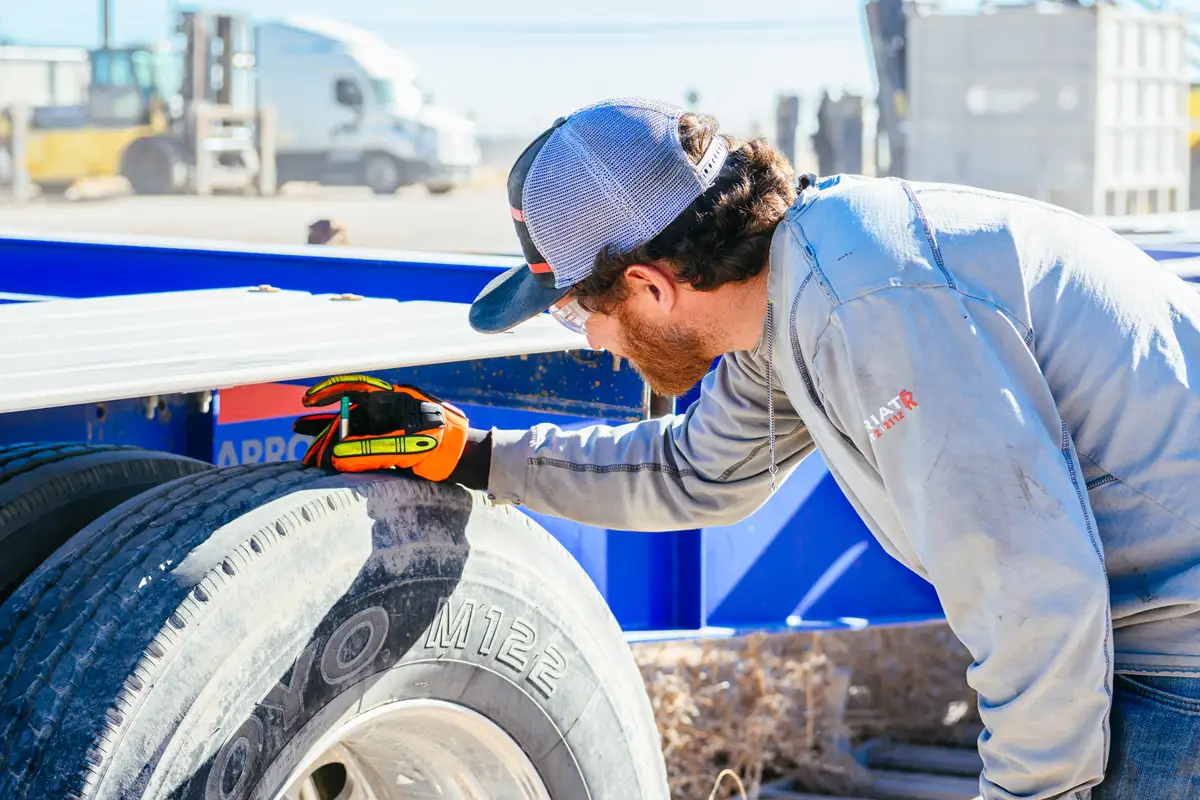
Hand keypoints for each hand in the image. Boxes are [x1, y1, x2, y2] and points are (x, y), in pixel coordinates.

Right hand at [292, 375, 468, 481]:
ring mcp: (389, 429)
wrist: (464, 457)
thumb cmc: (442, 442)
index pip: (355, 388)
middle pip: (349, 414)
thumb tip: (335, 458)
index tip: (307, 400)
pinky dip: (346, 455)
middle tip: (298, 430)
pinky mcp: (392, 448)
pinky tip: (330, 462)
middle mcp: (387, 411)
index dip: (329, 391)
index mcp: (392, 399)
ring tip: (306, 449)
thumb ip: (371, 451)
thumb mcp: (407, 446)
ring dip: (331, 441)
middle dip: (324, 424)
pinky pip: (363, 448)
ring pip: (353, 433)